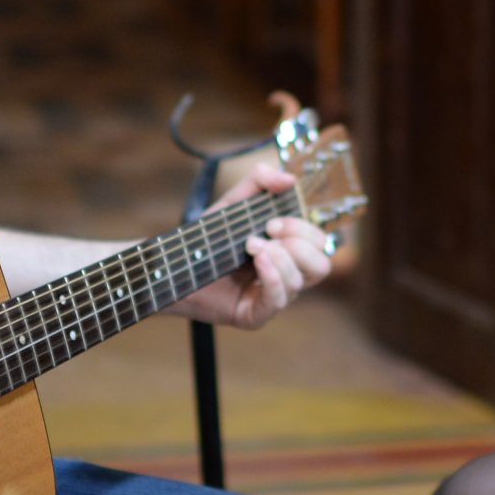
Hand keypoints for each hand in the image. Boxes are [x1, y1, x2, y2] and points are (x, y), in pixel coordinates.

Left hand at [167, 163, 332, 330]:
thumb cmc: (206, 239)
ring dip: (278, 256)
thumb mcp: (233, 204)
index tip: (272, 221)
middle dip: (298, 243)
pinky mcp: (255, 316)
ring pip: (300, 281)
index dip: (303, 229)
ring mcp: (271, 298)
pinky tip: (258, 262)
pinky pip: (279, 300)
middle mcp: (285, 277)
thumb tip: (289, 178)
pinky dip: (273, 277)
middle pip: (321, 266)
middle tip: (266, 231)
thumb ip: (259, 182)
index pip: (319, 244)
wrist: (173, 265)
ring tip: (249, 246)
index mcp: (288, 253)